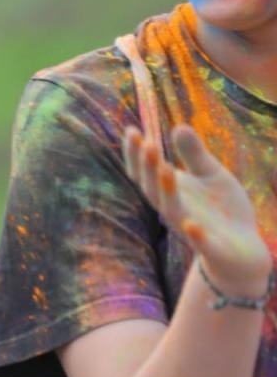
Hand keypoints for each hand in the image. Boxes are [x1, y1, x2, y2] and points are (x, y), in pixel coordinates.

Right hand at [124, 124, 270, 294]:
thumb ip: (194, 155)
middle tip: (147, 143)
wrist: (243, 250)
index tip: (132, 129)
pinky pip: (201, 243)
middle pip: (152, 188)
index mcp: (169, 190)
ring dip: (167, 192)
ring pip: (172, 210)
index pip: (144, 171)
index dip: (135, 153)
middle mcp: (173, 208)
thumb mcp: (210, 175)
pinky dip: (195, 234)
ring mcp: (190, 228)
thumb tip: (179, 127)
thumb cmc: (222, 210)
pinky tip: (192, 224)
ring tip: (166, 168)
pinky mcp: (212, 248)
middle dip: (148, 167)